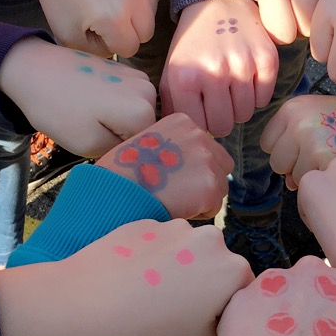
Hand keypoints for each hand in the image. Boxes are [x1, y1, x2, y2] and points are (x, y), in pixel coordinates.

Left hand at [0, 38, 156, 156]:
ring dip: (116, 122)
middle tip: (90, 130)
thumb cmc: (57, 110)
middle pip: (143, 130)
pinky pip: (127, 100)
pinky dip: (112, 107)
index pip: (146, 146)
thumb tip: (139, 152)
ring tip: (89, 115)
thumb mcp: (88, 146)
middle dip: (121, 136)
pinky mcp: (126, 70)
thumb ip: (122, 153)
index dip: (121, 152)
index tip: (96, 143)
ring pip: (135, 115)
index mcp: (143, 111)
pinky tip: (90, 103)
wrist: (34, 69)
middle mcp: (149, 90)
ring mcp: (138, 76)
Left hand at [0, 220, 252, 335]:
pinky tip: (127, 281)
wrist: (83, 308)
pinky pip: (158, 243)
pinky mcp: (143, 222)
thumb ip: (227, 321)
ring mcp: (174, 226)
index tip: (199, 324)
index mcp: (233, 270)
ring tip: (145, 296)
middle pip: (217, 264)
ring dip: (177, 268)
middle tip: (173, 312)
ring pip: (187, 250)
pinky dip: (150, 259)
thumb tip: (224, 307)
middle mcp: (210, 238)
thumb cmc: (147, 333)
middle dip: (203, 283)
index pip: (243, 289)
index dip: (224, 309)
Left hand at [25, 0, 160, 56]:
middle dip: (127, 29)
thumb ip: (95, 53)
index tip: (96, 28)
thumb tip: (117, 53)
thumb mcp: (67, 32)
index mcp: (114, 17)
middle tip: (104, 14)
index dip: (111, 42)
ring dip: (135, 9)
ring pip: (152, 10)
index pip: (130, 49)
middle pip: (146, 32)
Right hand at [97, 112, 233, 218]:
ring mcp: (207, 160)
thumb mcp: (146, 142)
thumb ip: (172, 146)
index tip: (172, 176)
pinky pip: (213, 207)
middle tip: (179, 193)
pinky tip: (176, 209)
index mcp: (183, 121)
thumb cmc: (121, 172)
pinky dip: (198, 213)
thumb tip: (189, 165)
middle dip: (204, 180)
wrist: (114, 191)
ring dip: (202, 198)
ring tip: (174, 201)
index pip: (206, 146)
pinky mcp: (210, 186)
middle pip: (220, 164)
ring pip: (219, 187)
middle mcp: (199, 135)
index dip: (192, 166)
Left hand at [159, 0, 278, 135]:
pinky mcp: (266, 59)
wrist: (218, 3)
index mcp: (185, 77)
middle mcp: (214, 72)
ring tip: (232, 88)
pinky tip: (248, 79)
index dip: (201, 122)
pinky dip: (257, 94)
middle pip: (224, 126)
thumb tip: (180, 134)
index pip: (198, 126)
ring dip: (239, 106)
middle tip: (219, 102)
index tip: (203, 111)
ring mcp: (243, 65)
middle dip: (222, 118)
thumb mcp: (171, 70)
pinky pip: (264, 99)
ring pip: (246, 114)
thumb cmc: (192, 43)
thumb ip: (171, 105)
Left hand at [262, 95, 335, 189]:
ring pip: (293, 178)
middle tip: (320, 157)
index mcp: (293, 108)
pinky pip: (311, 185)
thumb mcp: (316, 114)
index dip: (285, 150)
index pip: (267, 143)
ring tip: (332, 161)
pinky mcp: (324, 162)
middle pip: (276, 162)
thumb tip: (286, 180)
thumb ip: (293, 138)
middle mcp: (298, 123)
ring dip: (311, 177)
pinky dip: (324, 184)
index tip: (304, 147)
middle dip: (294, 166)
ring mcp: (311, 143)